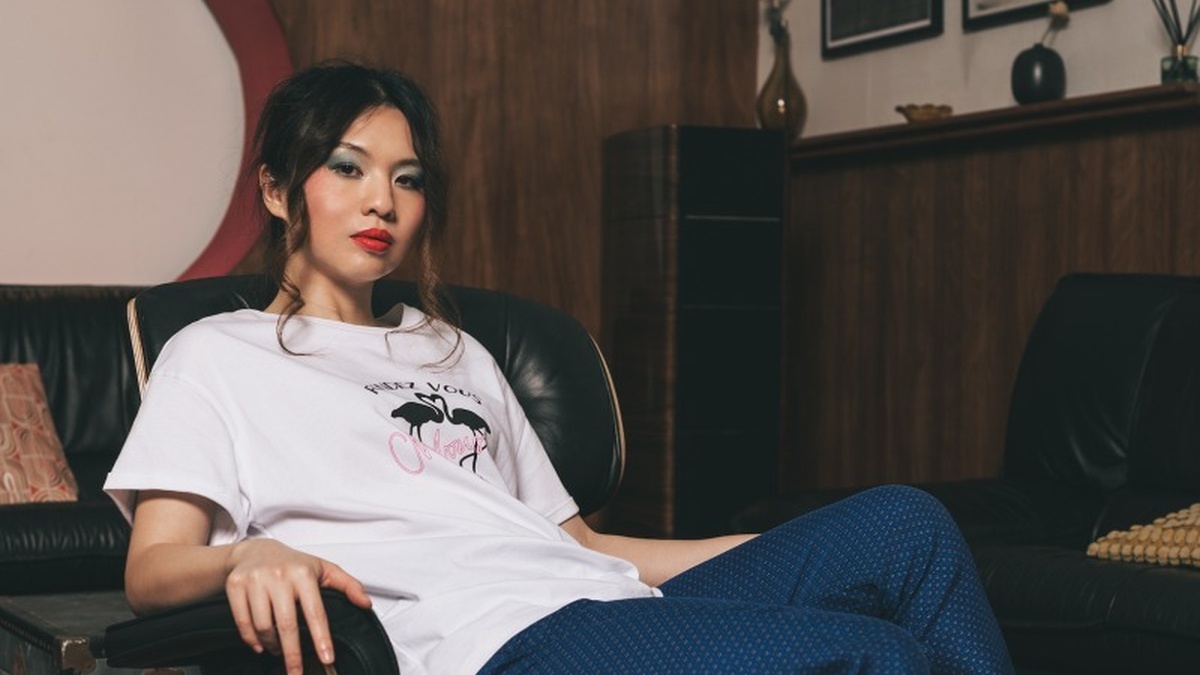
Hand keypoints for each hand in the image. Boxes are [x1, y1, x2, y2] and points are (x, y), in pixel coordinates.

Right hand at [224, 539, 371, 674]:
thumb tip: (366, 603)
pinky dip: (251, 639)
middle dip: (293, 654)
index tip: (326, 658)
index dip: (321, 637)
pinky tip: (260, 645)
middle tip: (297, 673)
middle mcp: (278, 575)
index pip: (315, 611)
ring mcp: (255, 580)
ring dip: (272, 645)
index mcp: (303, 573)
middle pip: (286, 624)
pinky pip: (242, 622)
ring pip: (263, 626)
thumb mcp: (324, 569)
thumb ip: (348, 585)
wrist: (256, 551)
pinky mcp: (235, 586)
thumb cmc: (293, 564)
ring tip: (279, 650)